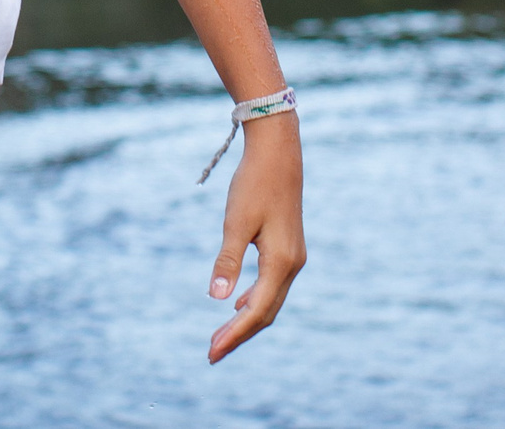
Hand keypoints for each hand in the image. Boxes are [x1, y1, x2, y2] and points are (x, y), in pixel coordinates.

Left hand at [206, 112, 304, 362]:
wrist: (278, 151)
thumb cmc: (254, 183)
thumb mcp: (236, 222)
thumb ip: (227, 261)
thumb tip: (217, 298)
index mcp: (281, 262)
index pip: (256, 311)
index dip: (234, 335)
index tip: (211, 353)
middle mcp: (292, 264)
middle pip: (266, 312)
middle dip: (239, 334)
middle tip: (211, 353)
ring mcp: (293, 257)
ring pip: (270, 300)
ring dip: (246, 319)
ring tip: (220, 335)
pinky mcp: (288, 248)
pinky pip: (272, 285)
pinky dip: (255, 300)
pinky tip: (238, 303)